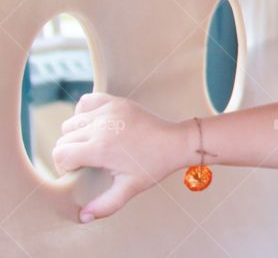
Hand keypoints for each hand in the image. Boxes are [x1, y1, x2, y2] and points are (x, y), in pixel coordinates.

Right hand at [52, 92, 187, 222]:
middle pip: (64, 139)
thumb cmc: (154, 165)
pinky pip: (86, 102)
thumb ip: (105, 205)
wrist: (176, 142)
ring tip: (92, 145)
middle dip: (70, 153)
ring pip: (72, 122)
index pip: (61, 154)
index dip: (66, 167)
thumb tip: (83, 216)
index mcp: (101, 148)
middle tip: (87, 162)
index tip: (80, 172)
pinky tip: (95, 126)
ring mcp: (109, 111)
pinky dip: (84, 113)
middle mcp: (101, 126)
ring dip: (76, 135)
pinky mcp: (116, 102)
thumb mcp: (130, 188)